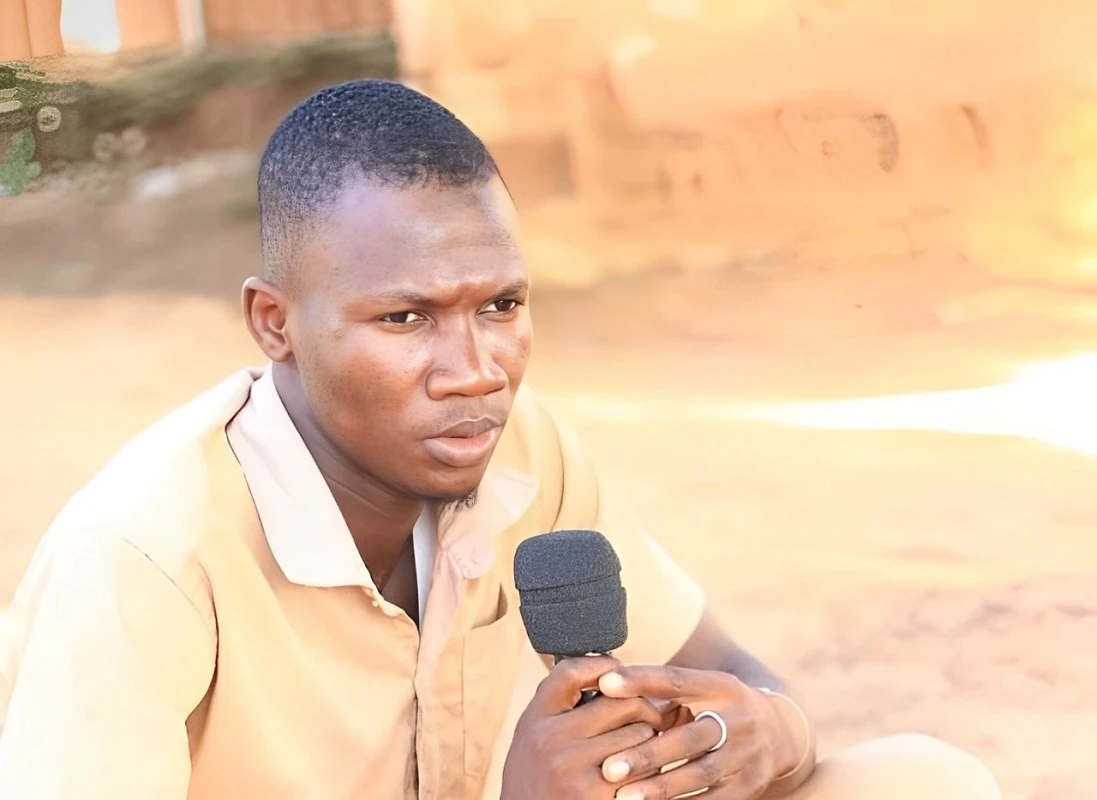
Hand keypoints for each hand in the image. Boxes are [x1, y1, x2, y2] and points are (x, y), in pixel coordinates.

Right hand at [501, 657, 683, 798]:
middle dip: (645, 711)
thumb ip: (565, 702)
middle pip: (624, 703)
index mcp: (537, 718)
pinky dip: (652, 773)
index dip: (605, 665)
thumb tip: (620, 669)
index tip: (621, 672)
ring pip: (642, 737)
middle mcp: (552, 740)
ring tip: (642, 753)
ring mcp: (574, 771)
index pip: (573, 672)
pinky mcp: (597, 798)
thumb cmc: (539, 776)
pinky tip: (642, 778)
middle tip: (650, 721)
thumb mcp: (537, 732)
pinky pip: (645, 772)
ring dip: (651, 744)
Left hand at [596, 665, 801, 798]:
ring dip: (661, 787)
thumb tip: (603, 685)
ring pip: (700, 774)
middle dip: (648, 753)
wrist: (779, 732)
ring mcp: (746, 754)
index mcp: (719, 686)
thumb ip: (660, 692)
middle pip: (689, 737)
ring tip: (624, 797)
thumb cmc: (717, 707)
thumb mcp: (701, 690)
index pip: (676, 680)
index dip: (641, 680)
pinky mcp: (749, 785)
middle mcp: (737, 718)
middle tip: (609, 767)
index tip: (605, 684)